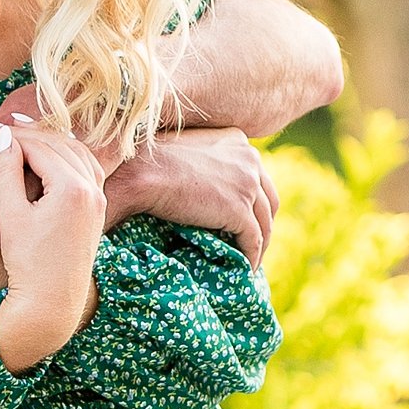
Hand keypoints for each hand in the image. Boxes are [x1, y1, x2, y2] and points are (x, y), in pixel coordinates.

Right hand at [0, 120, 107, 371]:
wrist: (52, 302)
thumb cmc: (26, 263)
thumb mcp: (11, 214)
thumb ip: (7, 171)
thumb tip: (3, 138)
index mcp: (71, 189)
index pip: (38, 147)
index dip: (10, 137)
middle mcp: (92, 189)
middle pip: (60, 144)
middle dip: (30, 134)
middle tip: (3, 124)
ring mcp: (99, 198)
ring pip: (76, 153)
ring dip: (50, 141)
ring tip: (25, 132)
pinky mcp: (98, 209)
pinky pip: (85, 169)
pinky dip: (66, 156)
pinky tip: (49, 153)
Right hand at [105, 127, 280, 267]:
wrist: (140, 173)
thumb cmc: (149, 161)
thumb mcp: (186, 150)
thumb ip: (204, 160)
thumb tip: (201, 183)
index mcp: (238, 140)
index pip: (256, 174)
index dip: (254, 199)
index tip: (246, 217)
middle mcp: (249, 158)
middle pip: (268, 198)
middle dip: (263, 222)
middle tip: (252, 242)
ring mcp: (247, 184)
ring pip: (265, 222)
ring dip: (260, 245)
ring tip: (249, 260)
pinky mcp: (239, 210)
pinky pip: (253, 240)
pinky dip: (251, 257)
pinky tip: (244, 269)